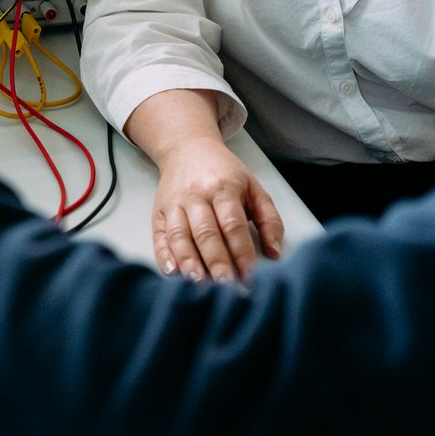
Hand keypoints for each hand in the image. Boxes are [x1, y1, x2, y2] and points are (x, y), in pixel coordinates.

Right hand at [149, 137, 284, 282]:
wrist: (187, 147)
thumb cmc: (224, 173)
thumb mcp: (253, 188)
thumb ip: (269, 220)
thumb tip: (275, 254)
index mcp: (224, 188)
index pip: (233, 225)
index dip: (242, 252)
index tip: (251, 276)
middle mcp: (196, 195)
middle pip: (206, 233)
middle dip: (217, 263)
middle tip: (226, 287)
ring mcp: (175, 204)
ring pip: (180, 236)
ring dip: (189, 262)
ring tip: (199, 285)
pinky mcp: (159, 212)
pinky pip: (160, 236)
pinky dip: (164, 256)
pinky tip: (172, 272)